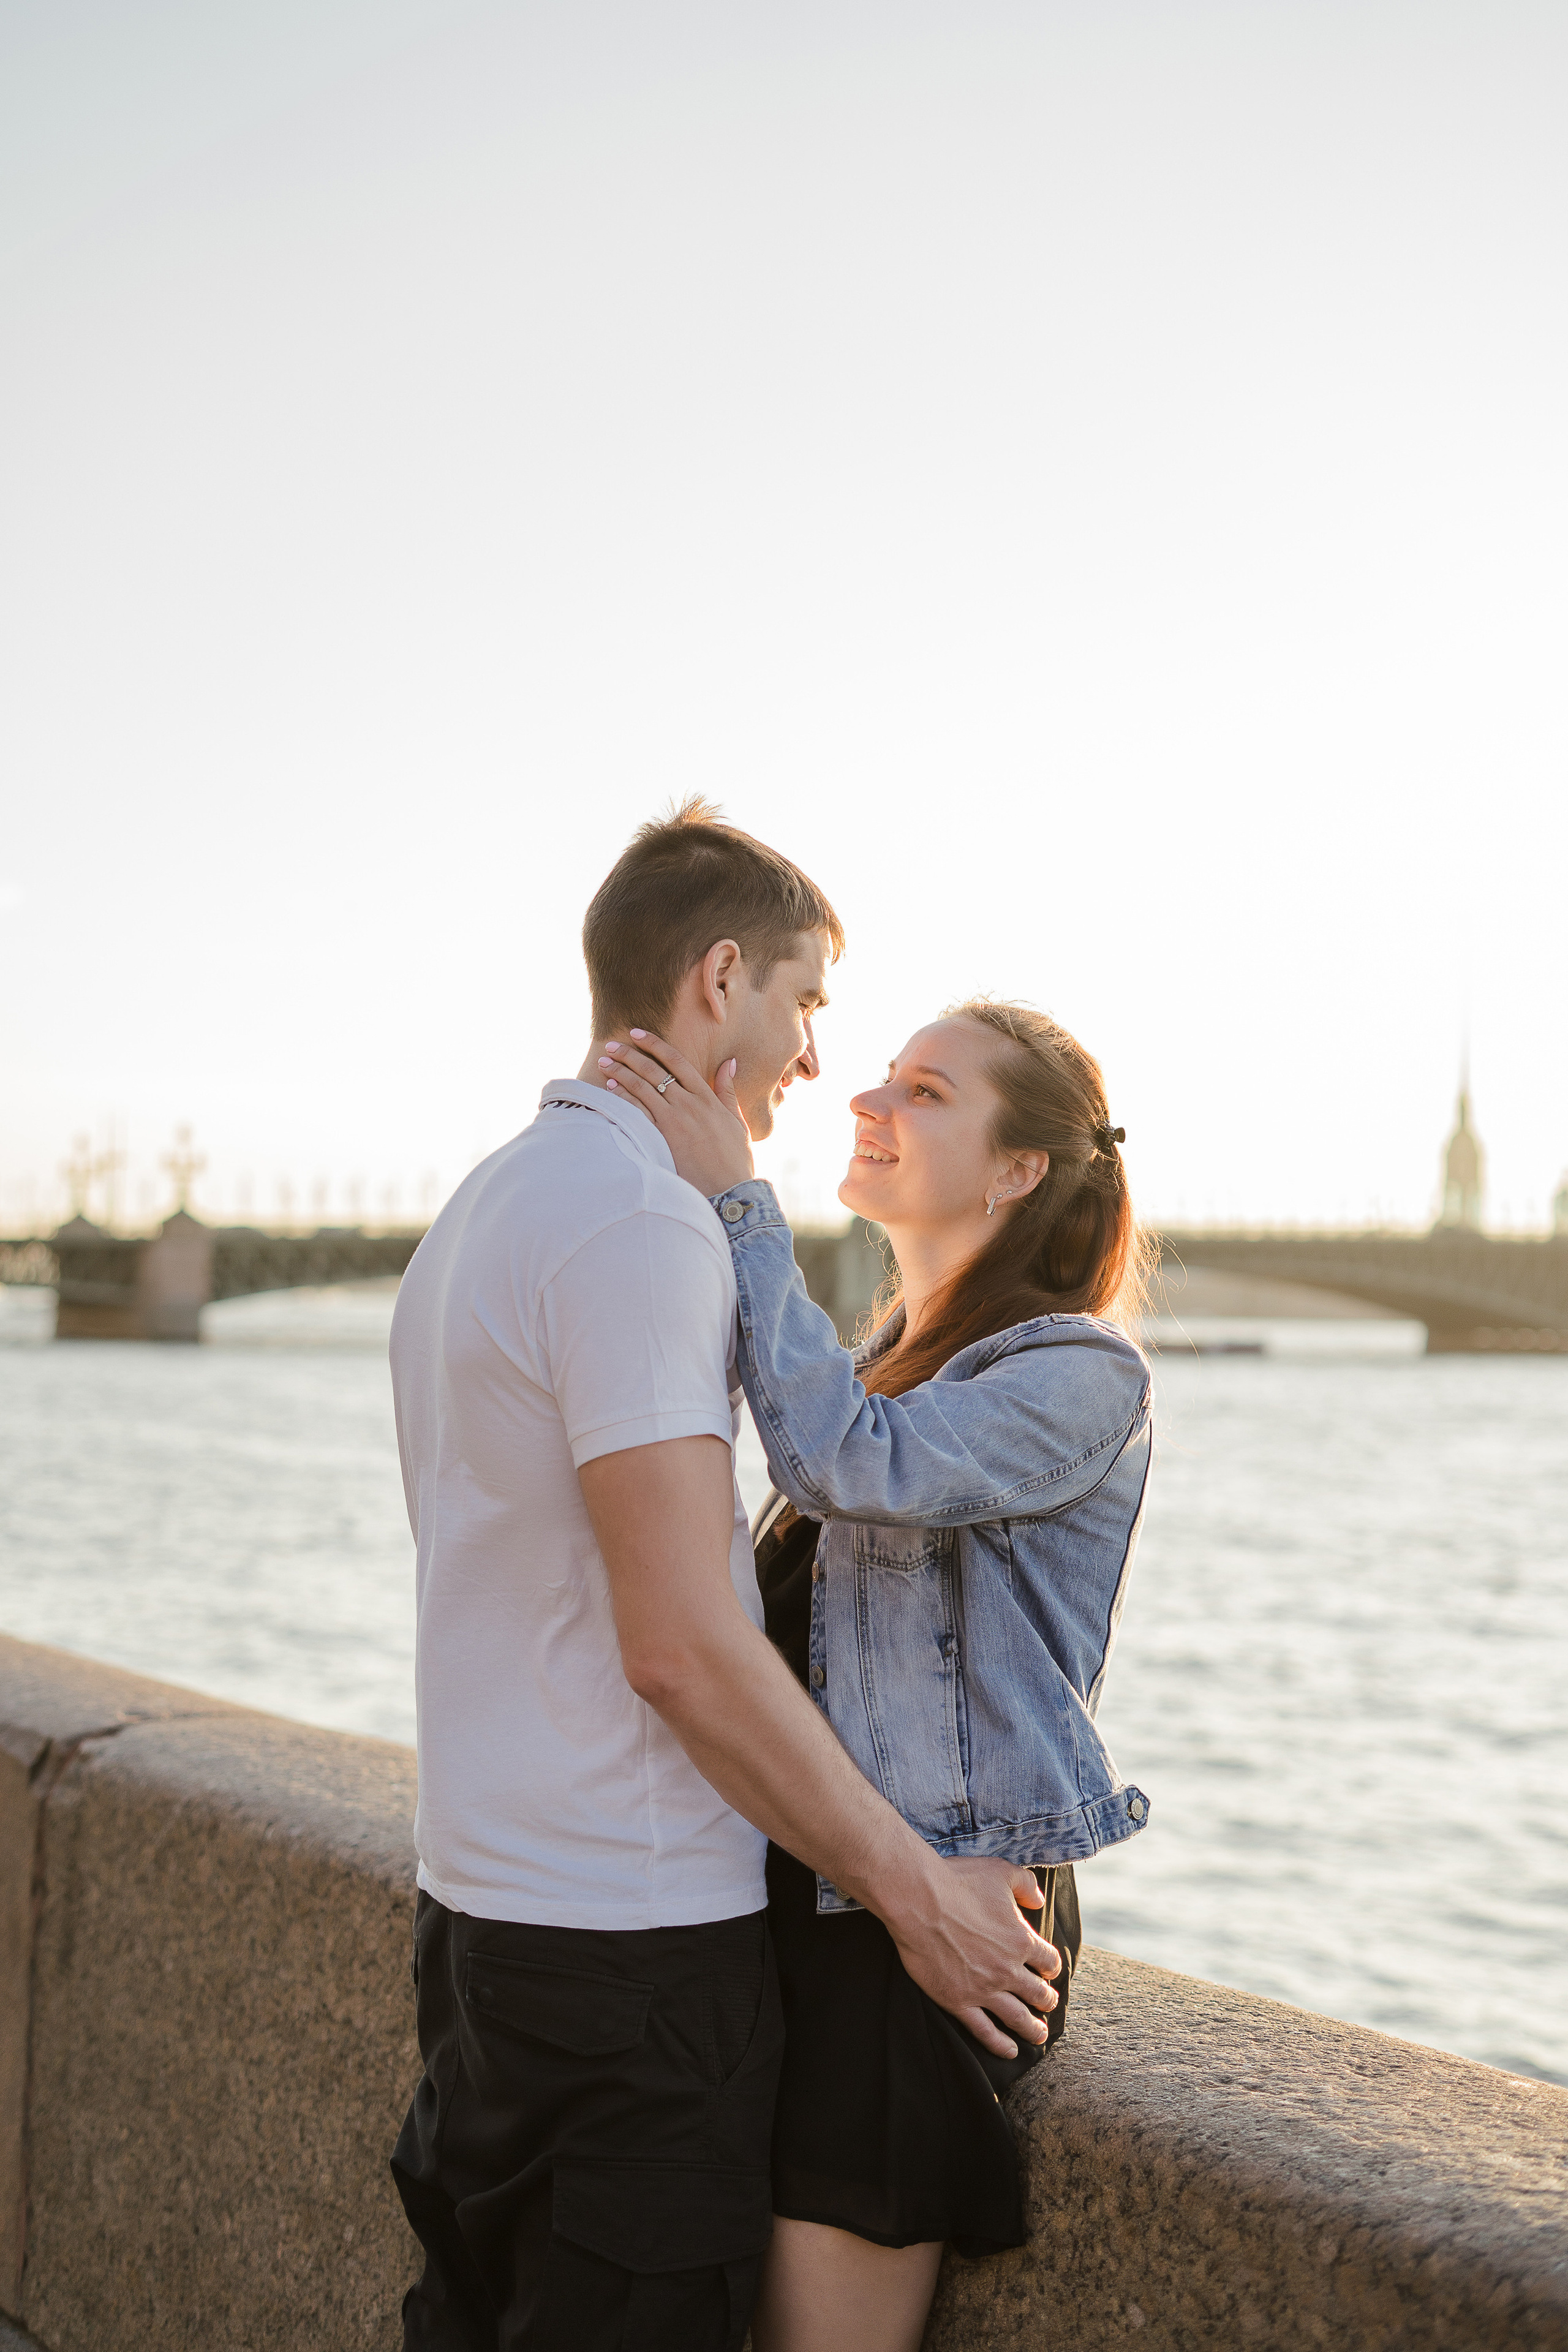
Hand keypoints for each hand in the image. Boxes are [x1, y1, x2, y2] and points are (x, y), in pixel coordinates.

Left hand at [600, 1031, 755, 1195]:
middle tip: (611, 1046)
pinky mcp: (663, 1139)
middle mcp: (689, 1105)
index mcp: (708, 1098)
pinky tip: (610, 1089)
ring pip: (642, 1089)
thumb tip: (729, 1062)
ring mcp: (675, 1121)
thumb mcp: (737, 1121)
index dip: (655, 1044)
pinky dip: (623, 1098)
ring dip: (620, 1073)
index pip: (677, 1061)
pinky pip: (639, 1112)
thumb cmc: (735, 1159)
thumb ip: (728, 1091)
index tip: (637, 1034)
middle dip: (630, 1055)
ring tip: (604, 1063)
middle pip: (654, 1071)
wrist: (730, 1191)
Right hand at [878, 1855, 1059, 2059]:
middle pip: (1038, 1993)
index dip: (1051, 1967)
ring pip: (1017, 2017)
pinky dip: (999, 2044)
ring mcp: (983, 1988)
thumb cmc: (958, 1881)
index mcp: (1021, 1939)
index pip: (1048, 1961)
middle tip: (1048, 2005)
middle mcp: (1007, 1969)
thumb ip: (1026, 1885)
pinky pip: (984, 2030)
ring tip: (1039, 2035)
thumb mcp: (1001, 1871)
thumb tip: (1039, 1900)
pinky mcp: (958, 2001)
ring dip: (1032, 2028)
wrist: (918, 1899)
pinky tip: (1009, 2051)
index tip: (1048, 1971)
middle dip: (1046, 2001)